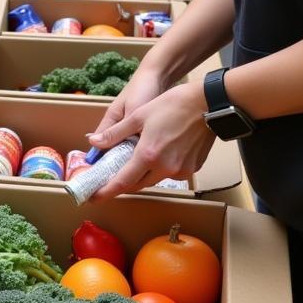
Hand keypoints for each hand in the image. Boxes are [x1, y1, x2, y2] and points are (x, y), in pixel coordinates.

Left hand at [86, 80, 214, 200]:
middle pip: (138, 184)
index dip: (106, 192)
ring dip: (142, 174)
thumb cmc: (172, 105)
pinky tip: (159, 153)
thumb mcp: (138, 115)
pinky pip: (170, 174)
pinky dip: (159, 168)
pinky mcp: (192, 169)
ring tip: (136, 160)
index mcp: (148, 156)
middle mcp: (165, 168)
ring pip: (154, 179)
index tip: (94, 198)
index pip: (122, 182)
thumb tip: (94, 142)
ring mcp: (181, 171)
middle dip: (123, 183)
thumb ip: (115, 133)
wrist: (208, 104)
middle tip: (110, 177)